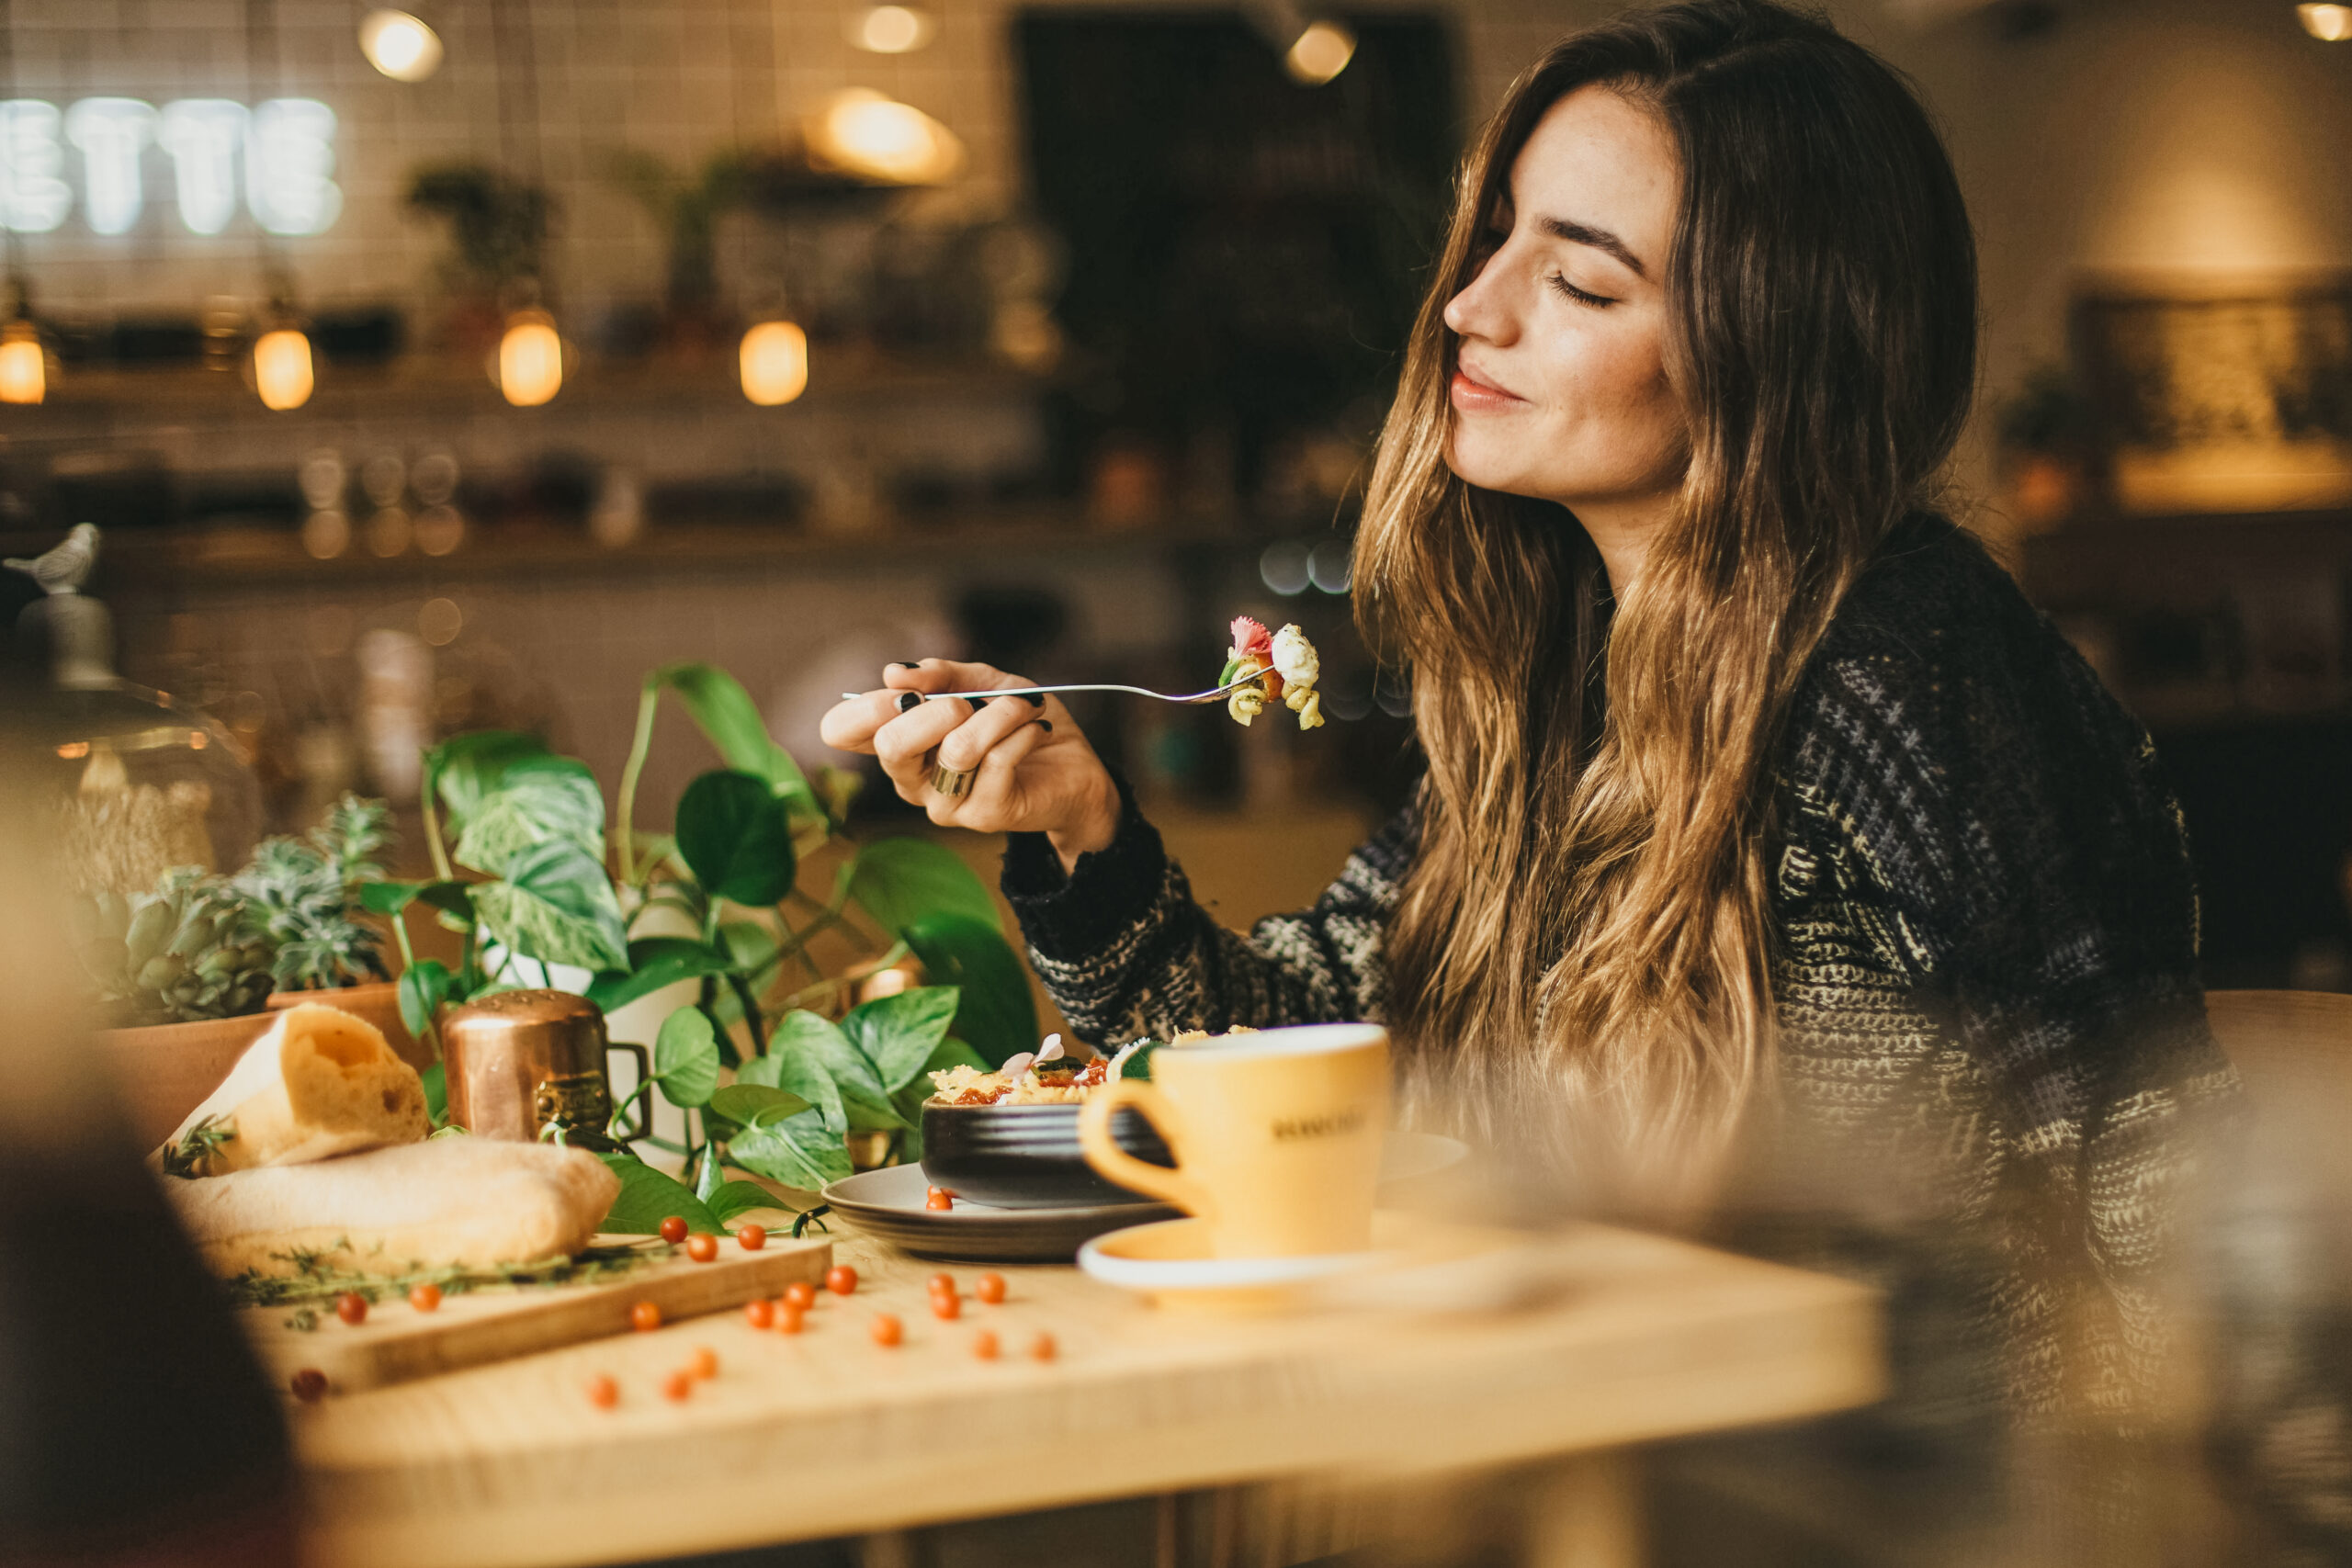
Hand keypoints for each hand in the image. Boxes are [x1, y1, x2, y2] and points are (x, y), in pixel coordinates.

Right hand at [819, 659, 1119, 871]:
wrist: (1074, 768)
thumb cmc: (1019, 723)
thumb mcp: (982, 683)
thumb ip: (941, 674)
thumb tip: (894, 673)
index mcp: (898, 743)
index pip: (840, 731)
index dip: (866, 705)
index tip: (907, 689)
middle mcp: (911, 779)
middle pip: (890, 745)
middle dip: (936, 708)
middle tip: (970, 701)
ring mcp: (944, 804)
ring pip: (957, 748)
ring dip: (1000, 714)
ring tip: (1027, 705)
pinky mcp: (984, 816)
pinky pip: (998, 760)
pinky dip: (1024, 731)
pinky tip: (1038, 729)